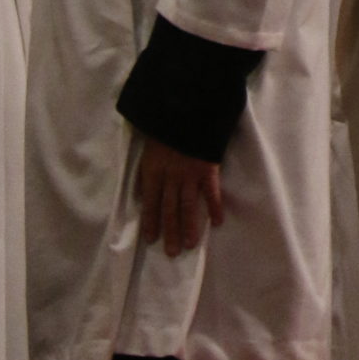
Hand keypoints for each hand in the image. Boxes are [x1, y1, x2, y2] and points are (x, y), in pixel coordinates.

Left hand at [137, 137, 223, 256]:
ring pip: (189, 206)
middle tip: (171, 253)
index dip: (151, 221)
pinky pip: (212, 191)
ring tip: (190, 244)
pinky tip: (218, 221)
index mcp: (153, 171)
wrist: (187, 107)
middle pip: (170, 209)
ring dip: (190, 226)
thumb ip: (146, 169)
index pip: (150, 202)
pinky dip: (215, 206)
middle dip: (170, 232)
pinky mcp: (208, 168)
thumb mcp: (148, 147)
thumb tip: (140, 190)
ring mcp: (190, 174)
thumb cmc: (164, 126)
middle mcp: (171, 177)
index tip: (151, 240)